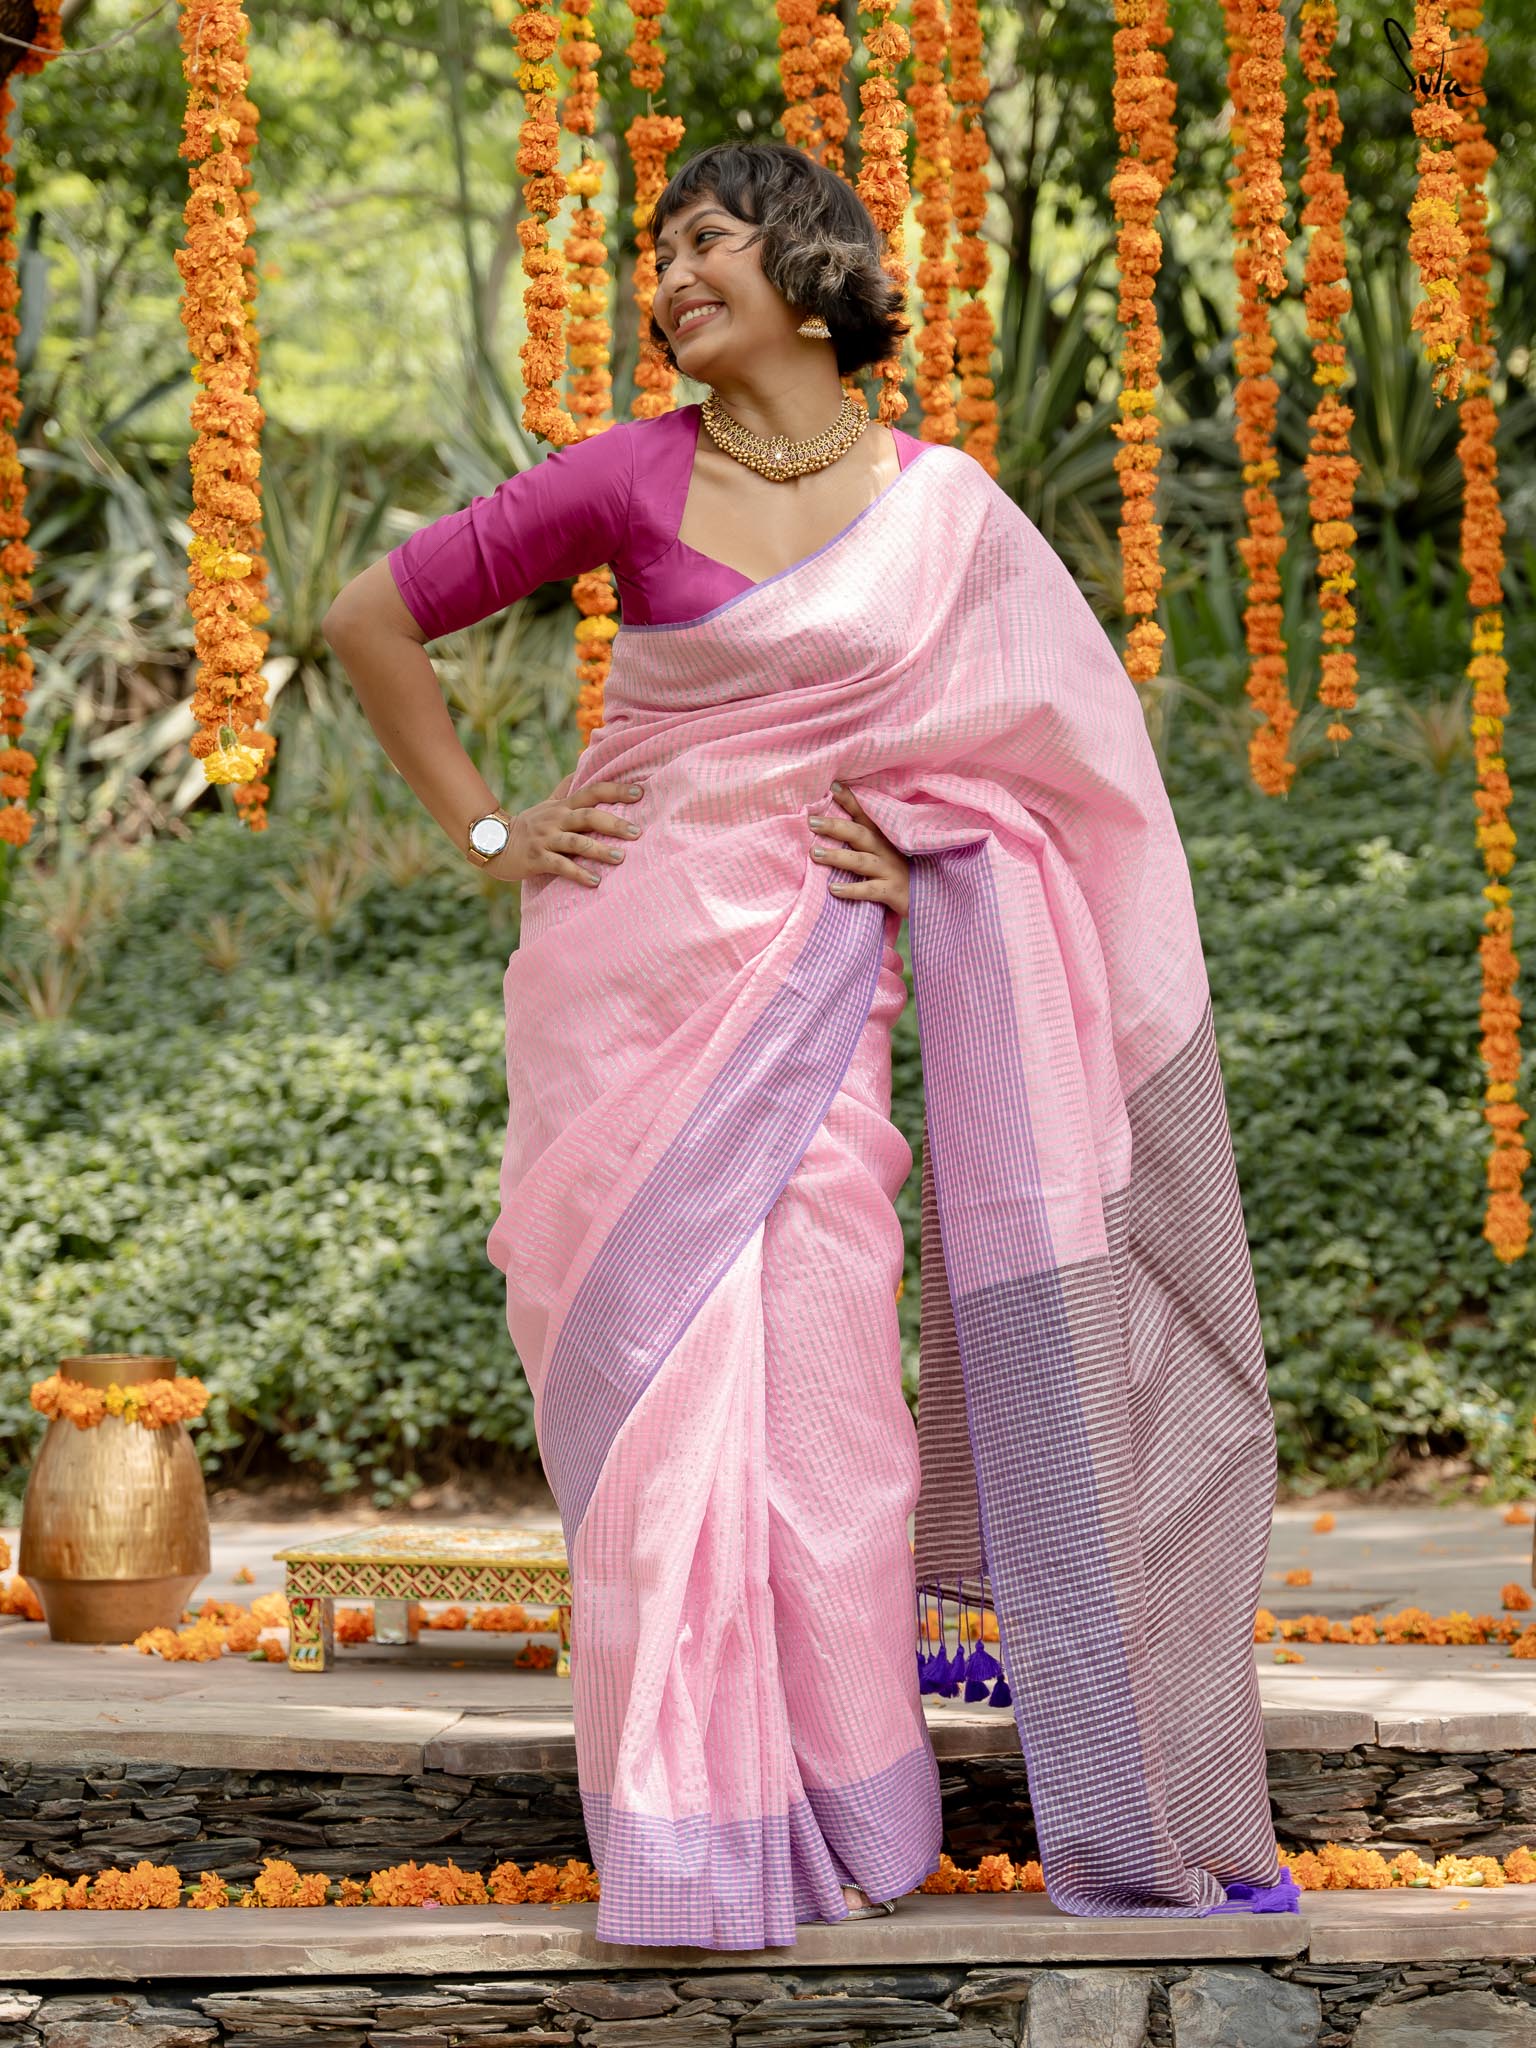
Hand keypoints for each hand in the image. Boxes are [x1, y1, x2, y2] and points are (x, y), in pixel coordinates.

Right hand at [498, 777, 644, 888]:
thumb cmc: (529, 825)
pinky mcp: (537, 859)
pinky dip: (579, 873)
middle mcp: (556, 819)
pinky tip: (595, 881)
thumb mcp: (548, 804)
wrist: (495, 843)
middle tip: (637, 832)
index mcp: (563, 806)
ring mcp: (546, 839)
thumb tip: (583, 763)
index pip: (592, 791)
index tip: (640, 792)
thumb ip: (566, 788)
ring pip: (576, 842)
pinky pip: (561, 866)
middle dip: (614, 823)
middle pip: (588, 816)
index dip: (616, 790)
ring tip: (620, 858)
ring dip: (599, 850)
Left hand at [808, 781, 908, 921]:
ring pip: (861, 861)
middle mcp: (886, 850)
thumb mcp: (887, 851)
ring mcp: (889, 871)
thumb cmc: (901, 872)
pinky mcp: (892, 891)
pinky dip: (851, 890)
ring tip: (814, 853)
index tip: (833, 786)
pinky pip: (870, 890)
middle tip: (812, 821)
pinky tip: (833, 889)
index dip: (850, 800)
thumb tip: (834, 829)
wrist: (933, 896)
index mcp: (884, 838)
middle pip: (859, 835)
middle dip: (835, 827)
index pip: (865, 815)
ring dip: (837, 857)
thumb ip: (865, 840)